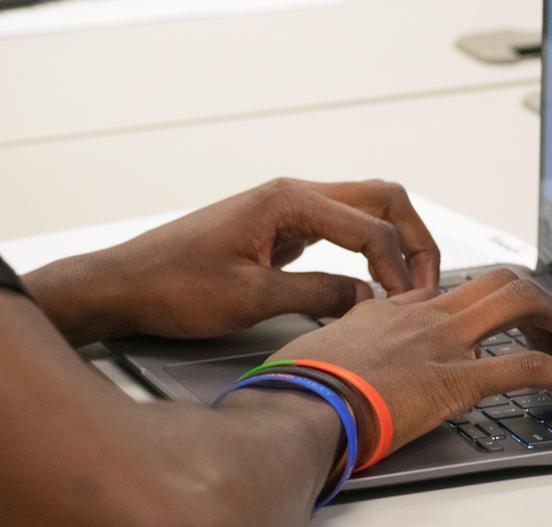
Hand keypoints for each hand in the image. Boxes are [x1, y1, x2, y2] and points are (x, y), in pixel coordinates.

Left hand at [24, 178, 440, 343]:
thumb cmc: (172, 286)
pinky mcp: (280, 230)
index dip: (399, 268)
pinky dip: (366, 253)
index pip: (370, 226)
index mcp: (287, 201)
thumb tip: (368, 300)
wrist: (125, 285)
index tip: (408, 307)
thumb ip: (317, 296)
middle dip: (413, 239)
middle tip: (427, 286)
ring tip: (408, 288)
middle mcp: (292, 195)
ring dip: (393, 243)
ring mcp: (287, 210)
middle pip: (381, 199)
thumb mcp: (250, 299)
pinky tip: (372, 286)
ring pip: (365, 210)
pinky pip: (340, 230)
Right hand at [269, 269, 551, 454]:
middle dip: (535, 304)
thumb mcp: (313, 354)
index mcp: (388, 310)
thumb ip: (336, 348)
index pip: (449, 293)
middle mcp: (422, 316)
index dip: (480, 309)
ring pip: (522, 302)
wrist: (294, 407)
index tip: (490, 330)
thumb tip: (334, 360)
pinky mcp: (457, 379)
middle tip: (549, 335)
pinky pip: (530, 367)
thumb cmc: (294, 389)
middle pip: (498, 282)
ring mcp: (443, 342)